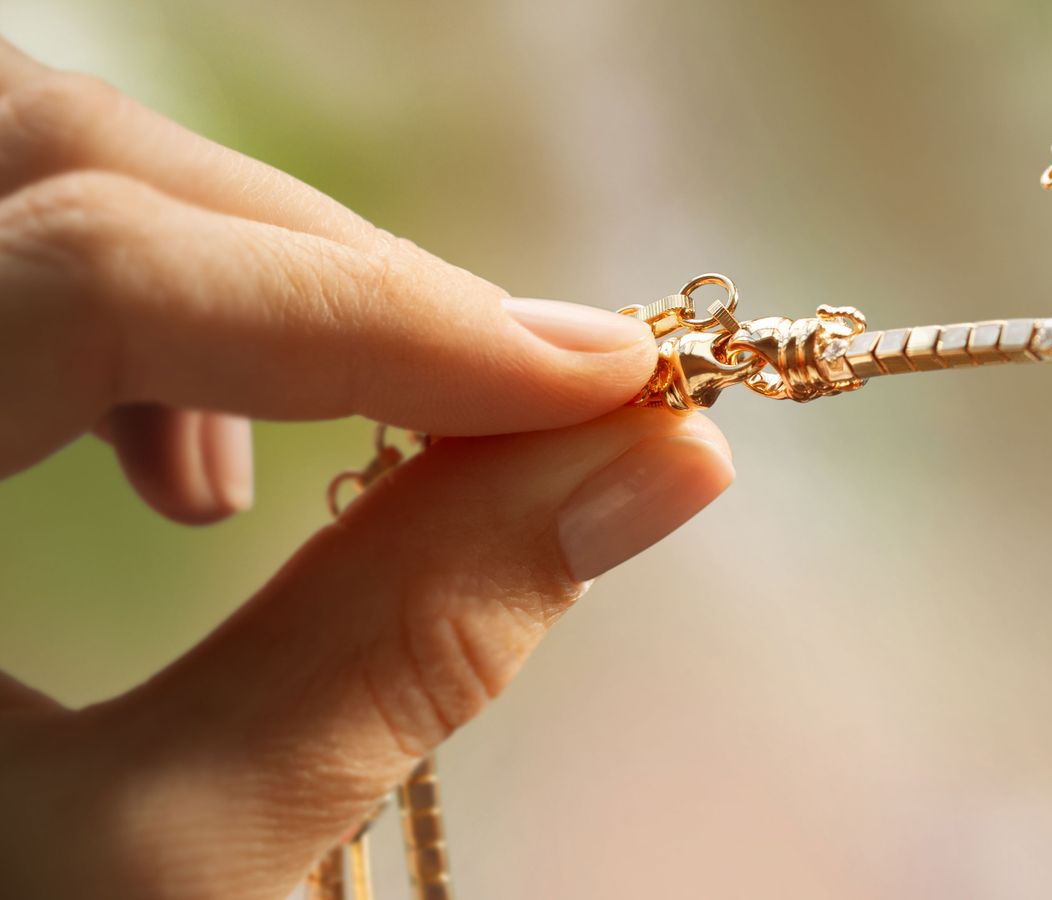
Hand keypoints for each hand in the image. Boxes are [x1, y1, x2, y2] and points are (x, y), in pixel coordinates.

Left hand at [0, 35, 733, 898]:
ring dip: (253, 280)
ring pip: (53, 187)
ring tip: (385, 428)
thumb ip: (407, 649)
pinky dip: (167, 327)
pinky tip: (210, 477)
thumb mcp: (174, 859)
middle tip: (523, 383)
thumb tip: (644, 473)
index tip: (596, 382)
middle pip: (71, 174)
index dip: (377, 316)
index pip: (95, 279)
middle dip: (328, 267)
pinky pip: (20, 264)